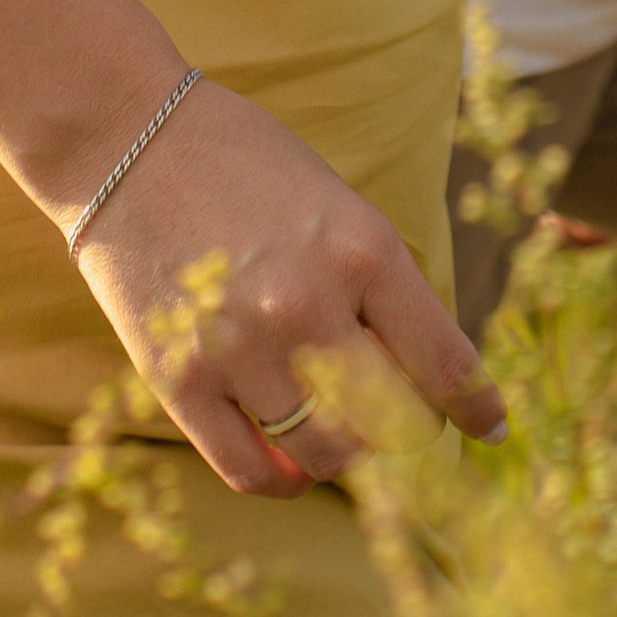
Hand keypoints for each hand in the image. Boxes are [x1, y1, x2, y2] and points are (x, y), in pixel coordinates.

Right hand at [71, 76, 506, 497]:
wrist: (127, 136)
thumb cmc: (245, 160)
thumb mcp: (338, 204)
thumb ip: (379, 284)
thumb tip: (422, 373)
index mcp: (363, 251)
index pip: (444, 363)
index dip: (476, 407)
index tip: (489, 427)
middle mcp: (309, 306)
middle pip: (393, 423)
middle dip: (410, 432)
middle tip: (405, 425)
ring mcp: (241, 349)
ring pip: (326, 456)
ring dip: (346, 454)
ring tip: (342, 432)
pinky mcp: (180, 379)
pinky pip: (250, 471)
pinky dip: (282, 480)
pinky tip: (288, 461)